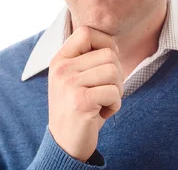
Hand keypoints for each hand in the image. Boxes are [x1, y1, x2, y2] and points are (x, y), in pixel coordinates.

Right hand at [47, 26, 124, 161]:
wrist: (64, 143)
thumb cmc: (77, 109)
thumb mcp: (75, 79)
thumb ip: (88, 60)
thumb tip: (113, 45)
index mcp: (60, 59)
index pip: (86, 32)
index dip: (105, 43)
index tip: (107, 63)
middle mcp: (61, 69)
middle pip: (108, 54)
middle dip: (117, 74)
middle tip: (106, 91)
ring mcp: (69, 84)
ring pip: (114, 72)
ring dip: (117, 91)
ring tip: (103, 102)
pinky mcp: (80, 101)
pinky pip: (113, 93)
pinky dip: (115, 106)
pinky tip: (102, 113)